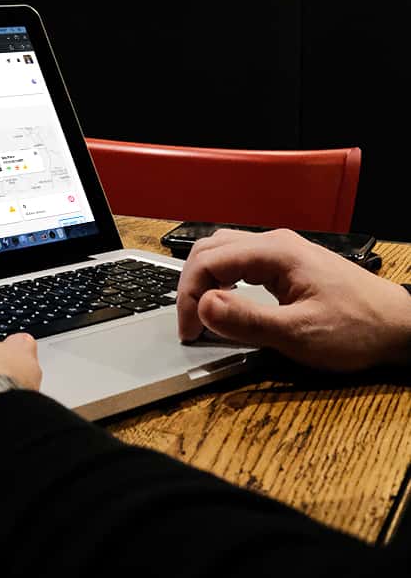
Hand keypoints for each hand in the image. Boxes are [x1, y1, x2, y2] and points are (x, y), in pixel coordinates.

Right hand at [176, 228, 410, 371]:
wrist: (398, 326)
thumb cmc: (356, 328)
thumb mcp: (299, 334)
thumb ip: (247, 320)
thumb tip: (204, 308)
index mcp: (275, 252)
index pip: (209, 261)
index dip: (190, 296)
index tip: (188, 331)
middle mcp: (275, 243)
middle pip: (211, 249)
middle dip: (191, 286)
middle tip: (189, 325)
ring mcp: (281, 251)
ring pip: (223, 251)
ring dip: (205, 280)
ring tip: (201, 315)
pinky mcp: (287, 263)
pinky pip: (240, 261)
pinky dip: (222, 279)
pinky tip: (223, 300)